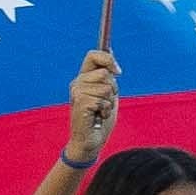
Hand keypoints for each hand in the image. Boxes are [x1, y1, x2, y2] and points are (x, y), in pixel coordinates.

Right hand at [59, 48, 121, 166]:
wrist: (90, 142)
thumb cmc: (99, 119)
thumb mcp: (107, 94)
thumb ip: (108, 76)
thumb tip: (109, 51)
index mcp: (83, 78)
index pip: (93, 55)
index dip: (108, 59)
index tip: (118, 72)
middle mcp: (77, 83)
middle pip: (105, 73)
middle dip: (112, 90)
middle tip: (105, 103)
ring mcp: (77, 93)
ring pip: (106, 88)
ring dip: (109, 103)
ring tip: (100, 112)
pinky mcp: (80, 104)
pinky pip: (103, 100)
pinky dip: (105, 111)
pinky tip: (97, 118)